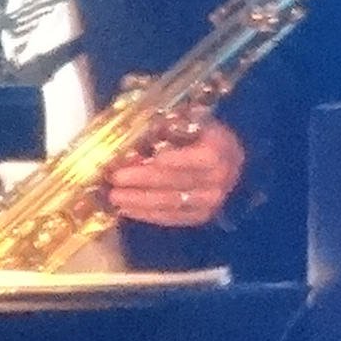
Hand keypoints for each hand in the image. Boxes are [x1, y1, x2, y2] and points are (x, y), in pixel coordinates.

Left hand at [98, 111, 245, 230]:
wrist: (226, 162)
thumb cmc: (203, 137)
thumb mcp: (193, 122)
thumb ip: (171, 126)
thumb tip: (144, 133)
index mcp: (222, 150)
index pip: (201, 157)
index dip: (175, 159)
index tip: (147, 157)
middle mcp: (221, 179)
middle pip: (179, 181)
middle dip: (144, 180)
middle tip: (116, 178)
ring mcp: (211, 201)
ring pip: (172, 203)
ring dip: (140, 200)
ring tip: (114, 196)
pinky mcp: (201, 216)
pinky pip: (172, 218)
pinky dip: (147, 214)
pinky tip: (126, 208)